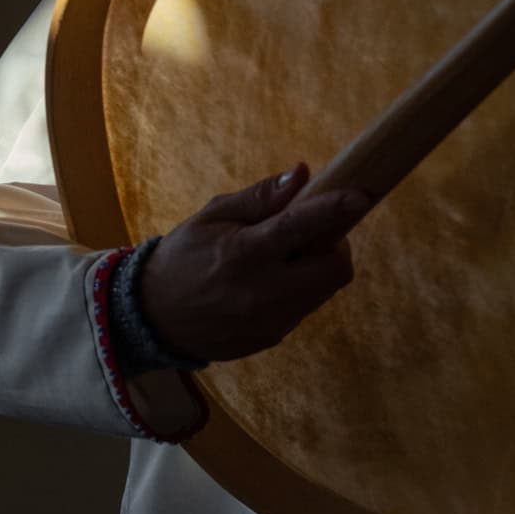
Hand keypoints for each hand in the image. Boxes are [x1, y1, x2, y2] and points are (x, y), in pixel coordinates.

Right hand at [142, 164, 372, 361]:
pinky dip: (301, 289)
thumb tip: (301, 174)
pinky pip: (305, 308)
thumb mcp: (212, 217)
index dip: (335, 210)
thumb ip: (259, 198)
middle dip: (336, 244)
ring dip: (320, 267)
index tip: (361, 195)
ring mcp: (271, 322)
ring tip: (289, 256)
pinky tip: (272, 282)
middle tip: (315, 231)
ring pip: (325, 290)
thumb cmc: (183, 256)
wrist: (153, 318)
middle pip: (334, 269)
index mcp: (245, 254)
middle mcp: (264, 293)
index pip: (300, 228)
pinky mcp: (272, 339)